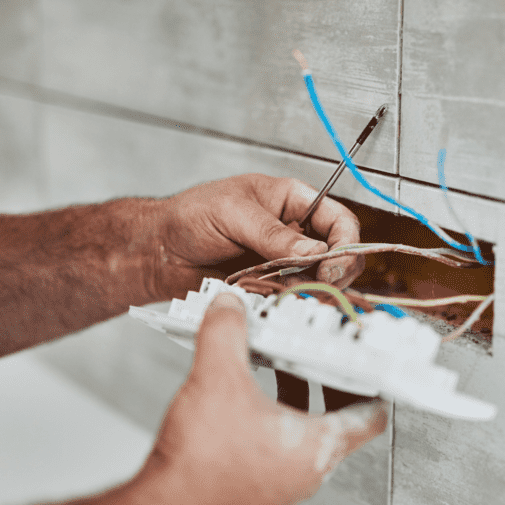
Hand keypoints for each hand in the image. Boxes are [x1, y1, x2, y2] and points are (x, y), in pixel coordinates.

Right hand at [130, 293, 387, 504]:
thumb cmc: (200, 468)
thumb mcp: (217, 379)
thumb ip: (227, 332)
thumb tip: (231, 306)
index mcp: (318, 447)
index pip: (373, 416)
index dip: (376, 382)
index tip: (371, 360)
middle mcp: (307, 470)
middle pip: (339, 418)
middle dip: (329, 378)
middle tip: (320, 350)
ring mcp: (282, 482)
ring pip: (305, 431)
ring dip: (297, 394)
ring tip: (279, 363)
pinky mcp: (256, 487)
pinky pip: (279, 445)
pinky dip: (272, 415)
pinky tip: (244, 397)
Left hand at [150, 174, 364, 297]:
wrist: (159, 252)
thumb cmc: (189, 217)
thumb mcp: (232, 213)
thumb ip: (273, 233)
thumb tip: (313, 250)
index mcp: (292, 201)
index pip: (339, 220)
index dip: (345, 243)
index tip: (331, 264)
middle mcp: (295, 232)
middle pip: (338, 255)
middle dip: (334, 272)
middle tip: (318, 284)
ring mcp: (284, 262)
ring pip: (319, 281)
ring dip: (309, 289)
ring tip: (288, 290)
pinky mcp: (271, 287)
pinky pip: (292, 298)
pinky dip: (287, 302)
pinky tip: (271, 297)